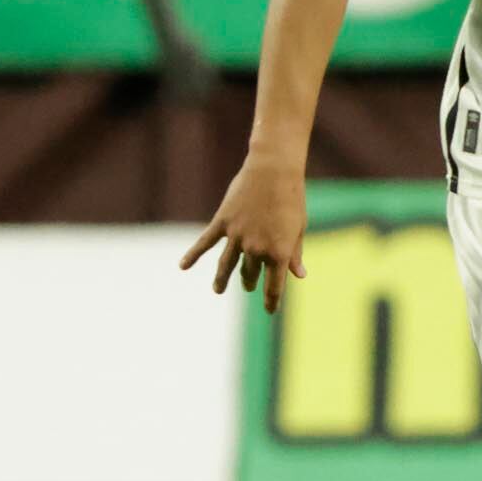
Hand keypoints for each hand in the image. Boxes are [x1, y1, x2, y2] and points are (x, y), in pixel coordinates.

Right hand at [179, 154, 308, 311]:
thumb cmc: (292, 198)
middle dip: (250, 282)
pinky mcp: (223, 222)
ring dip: (222, 279)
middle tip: (248, 286)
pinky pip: (205, 242)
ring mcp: (237, 236)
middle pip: (249, 273)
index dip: (271, 301)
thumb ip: (295, 254)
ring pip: (226, 265)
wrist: (274, 170)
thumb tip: (298, 276)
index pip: (274, 287)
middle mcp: (256, 249)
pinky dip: (193, 255)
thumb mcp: (298, 228)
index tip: (269, 310)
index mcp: (278, 253)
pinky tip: (183, 266)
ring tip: (218, 290)